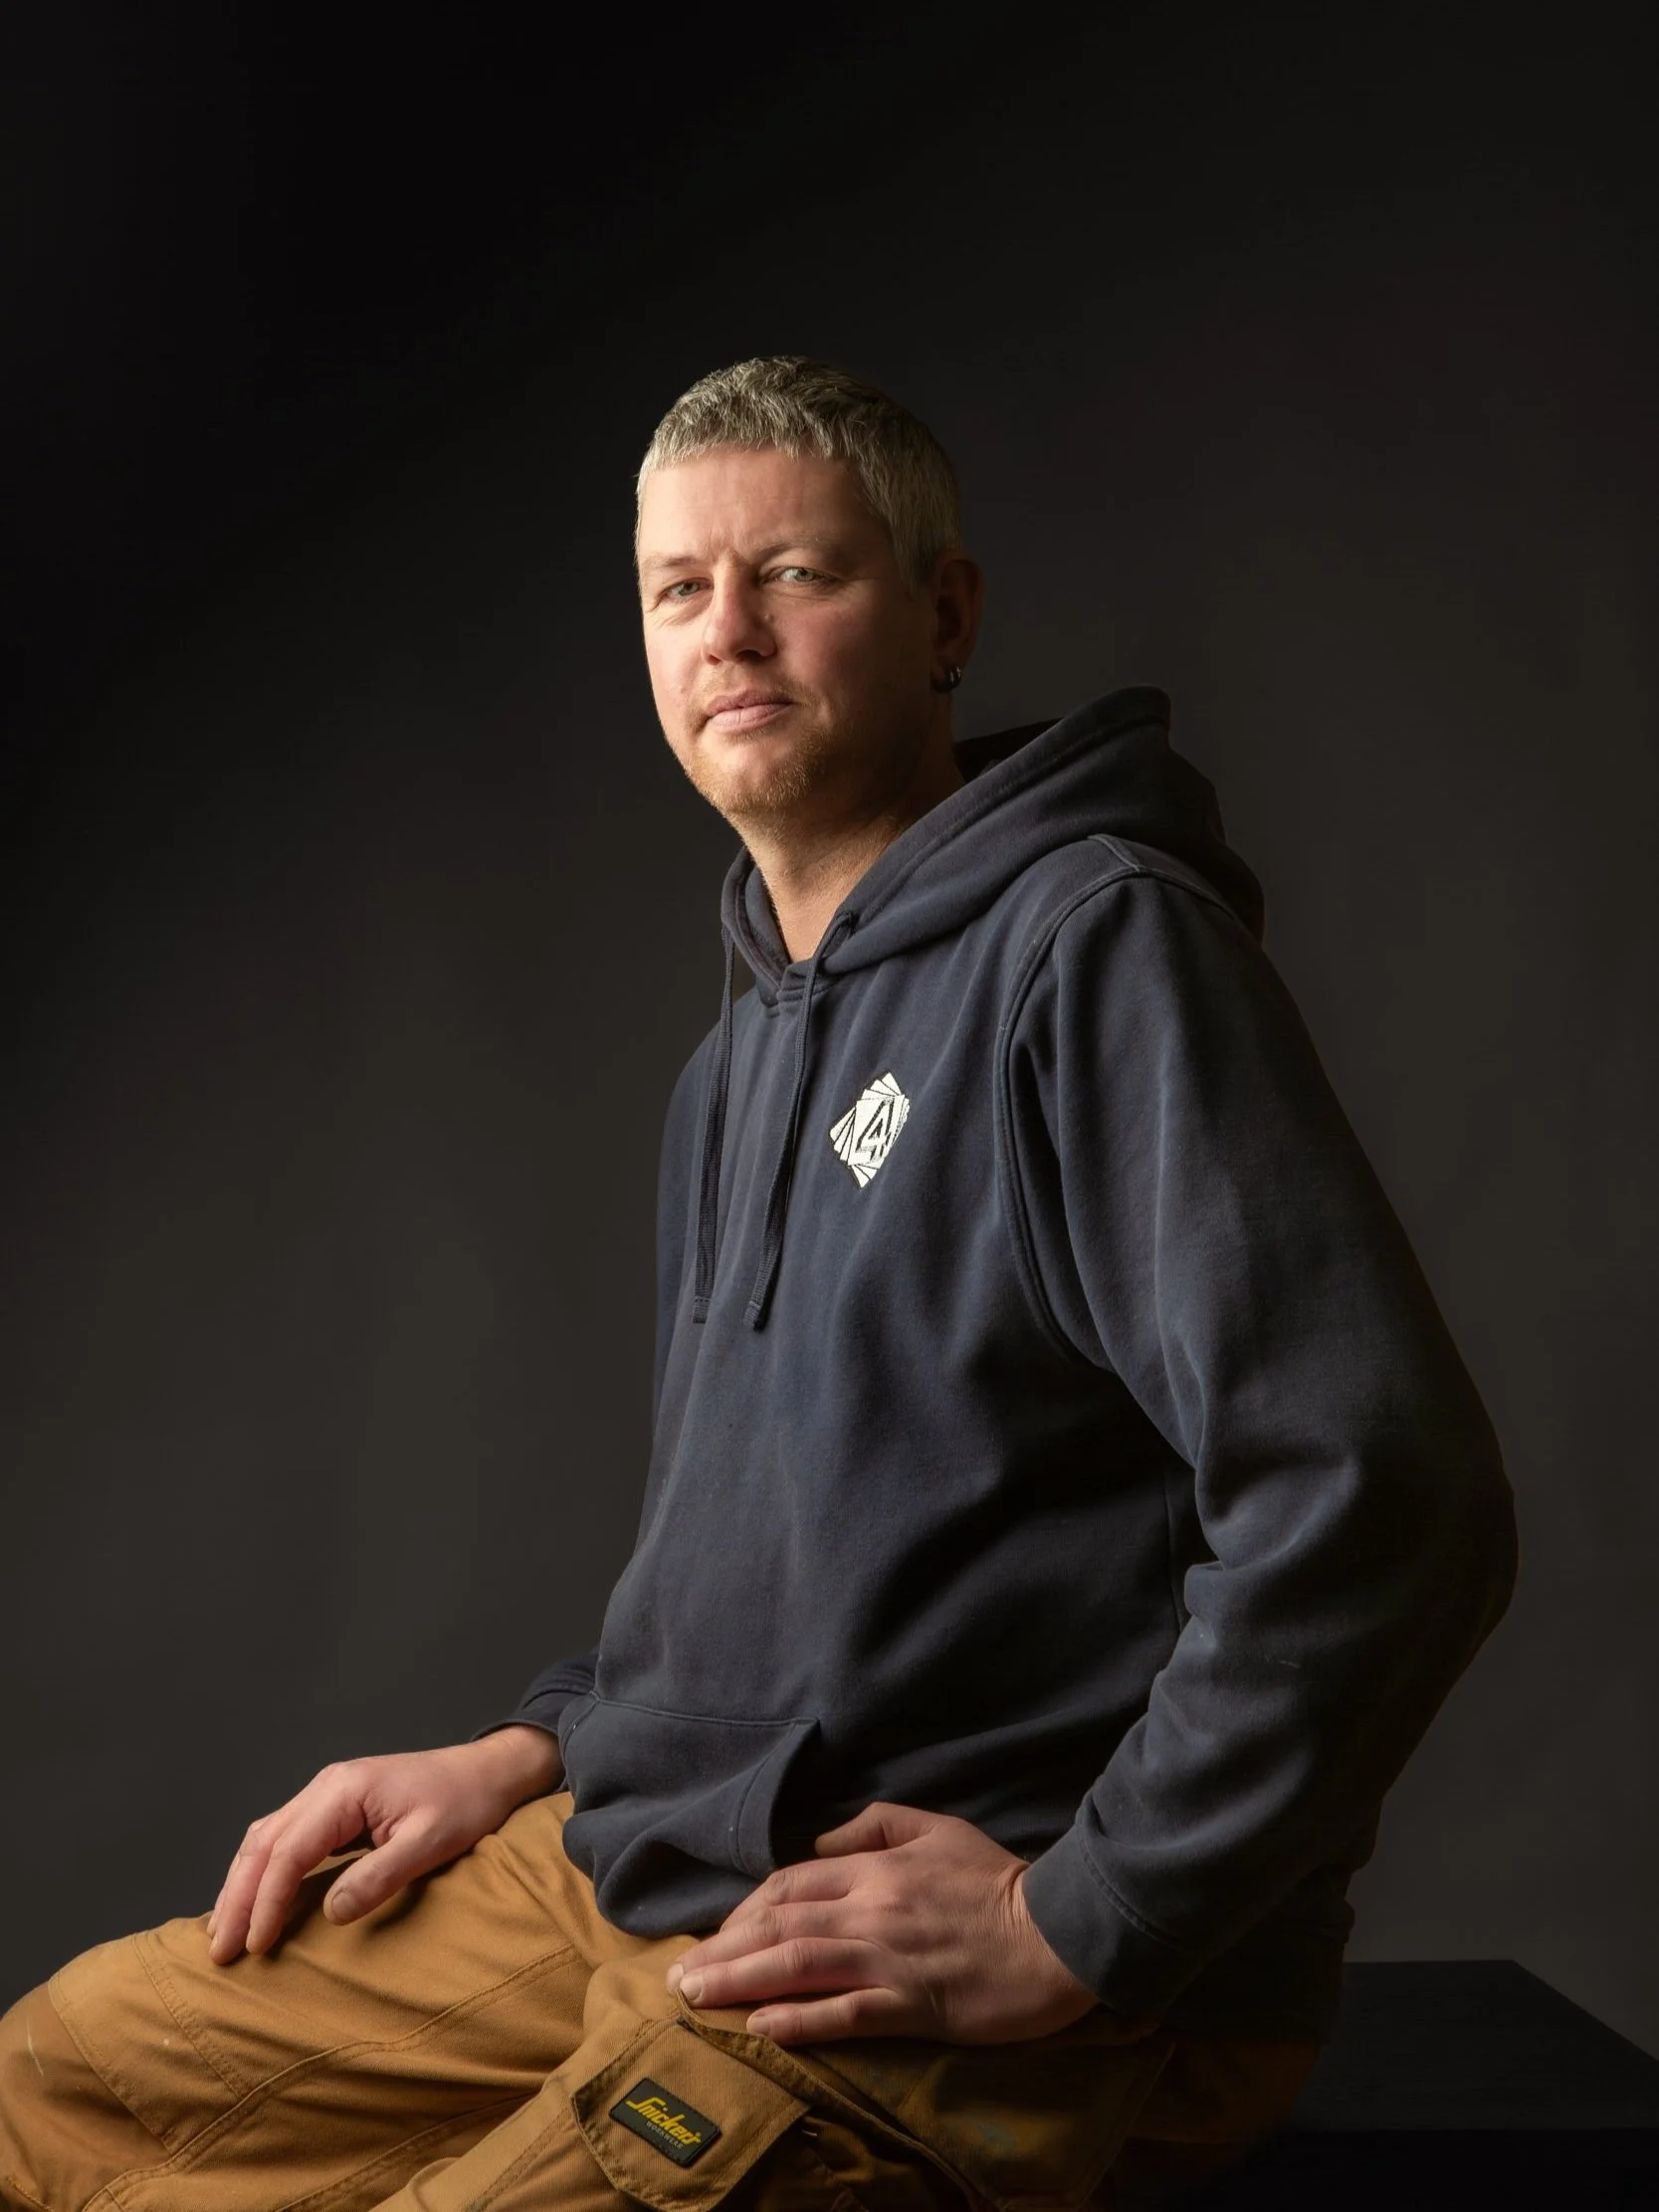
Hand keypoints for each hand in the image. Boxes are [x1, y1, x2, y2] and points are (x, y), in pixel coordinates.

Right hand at [206, 1725, 560, 1963]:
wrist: (488, 1772)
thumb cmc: (464, 1803)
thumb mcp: (430, 1842)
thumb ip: (380, 1876)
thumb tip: (330, 1913)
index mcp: (344, 1791)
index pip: (288, 1851)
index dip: (266, 1901)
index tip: (255, 1946)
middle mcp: (326, 1788)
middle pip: (264, 1843)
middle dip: (237, 1898)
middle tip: (219, 1951)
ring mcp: (328, 1795)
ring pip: (266, 1839)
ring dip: (241, 1885)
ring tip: (223, 1934)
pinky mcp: (335, 1809)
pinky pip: (284, 1840)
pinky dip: (261, 1872)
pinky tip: (252, 1902)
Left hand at [666, 1801, 1152, 2046]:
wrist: (1057, 1930)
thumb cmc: (996, 1878)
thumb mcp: (935, 1827)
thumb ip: (874, 1827)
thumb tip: (820, 1841)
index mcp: (874, 1867)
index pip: (790, 1882)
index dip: (744, 1908)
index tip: (714, 1933)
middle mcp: (871, 1910)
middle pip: (780, 1924)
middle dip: (722, 1949)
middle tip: (679, 1976)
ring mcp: (890, 1959)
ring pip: (798, 1965)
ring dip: (739, 1981)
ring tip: (696, 1998)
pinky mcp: (913, 2006)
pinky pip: (844, 2013)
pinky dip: (798, 2020)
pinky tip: (761, 2028)